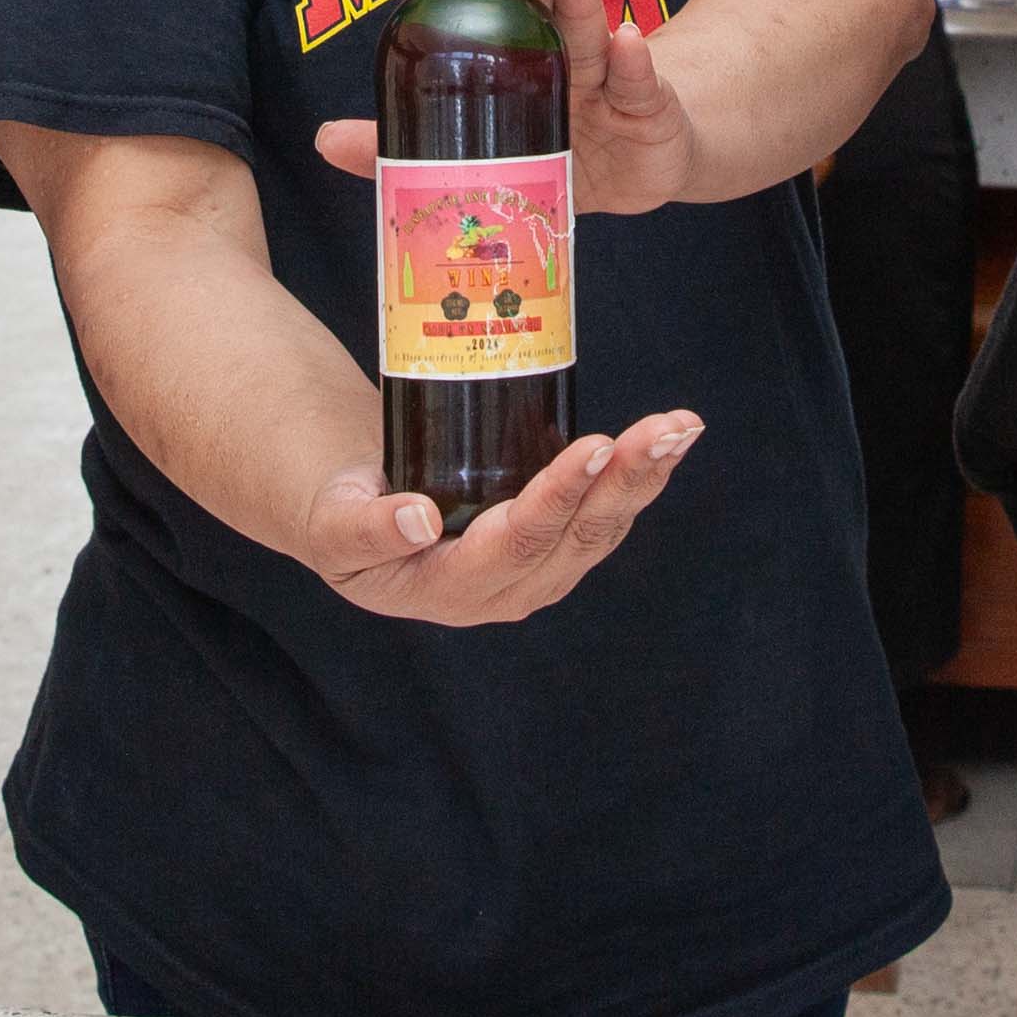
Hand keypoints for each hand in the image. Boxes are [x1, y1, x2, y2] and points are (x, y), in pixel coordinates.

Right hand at [293, 406, 699, 625]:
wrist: (354, 518)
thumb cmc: (340, 515)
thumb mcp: (333, 527)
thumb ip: (363, 529)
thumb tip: (418, 521)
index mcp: (454, 590)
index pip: (519, 543)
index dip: (558, 496)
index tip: (591, 444)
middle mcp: (508, 591)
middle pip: (578, 537)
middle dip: (624, 480)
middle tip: (664, 428)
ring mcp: (538, 572)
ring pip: (603, 528)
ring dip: (645, 476)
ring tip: (683, 426)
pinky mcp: (554, 547)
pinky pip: (605, 515)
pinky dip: (639, 476)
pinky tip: (669, 439)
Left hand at [309, 0, 700, 215]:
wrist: (643, 168)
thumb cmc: (559, 141)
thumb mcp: (488, 147)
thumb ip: (407, 145)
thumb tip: (323, 140)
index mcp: (519, 56)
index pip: (498, 4)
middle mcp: (563, 54)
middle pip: (544, 7)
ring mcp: (608, 80)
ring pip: (590, 35)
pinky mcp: (648, 111)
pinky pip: (638, 84)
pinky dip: (634, 61)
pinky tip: (628, 37)